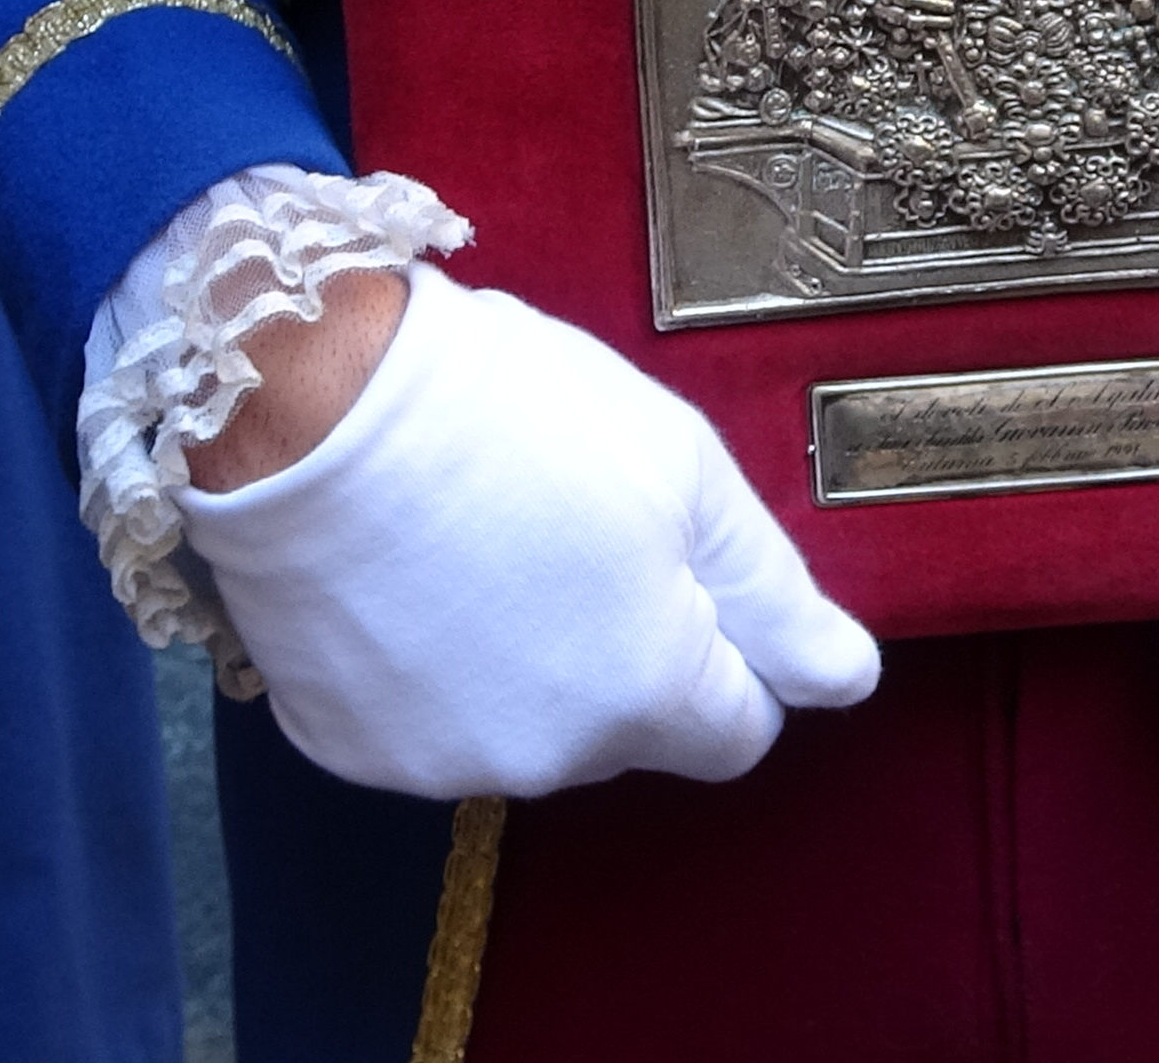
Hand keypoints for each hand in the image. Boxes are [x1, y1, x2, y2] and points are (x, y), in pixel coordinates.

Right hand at [174, 263, 878, 798]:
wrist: (311, 397)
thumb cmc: (514, 413)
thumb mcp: (684, 470)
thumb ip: (774, 591)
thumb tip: (847, 677)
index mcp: (650, 695)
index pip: (738, 729)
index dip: (727, 645)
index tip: (676, 562)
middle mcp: (550, 759)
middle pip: (630, 726)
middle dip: (625, 644)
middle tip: (571, 521)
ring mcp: (438, 761)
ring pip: (527, 726)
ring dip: (527, 657)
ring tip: (483, 534)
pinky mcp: (345, 744)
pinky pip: (424, 720)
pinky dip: (431, 666)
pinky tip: (412, 572)